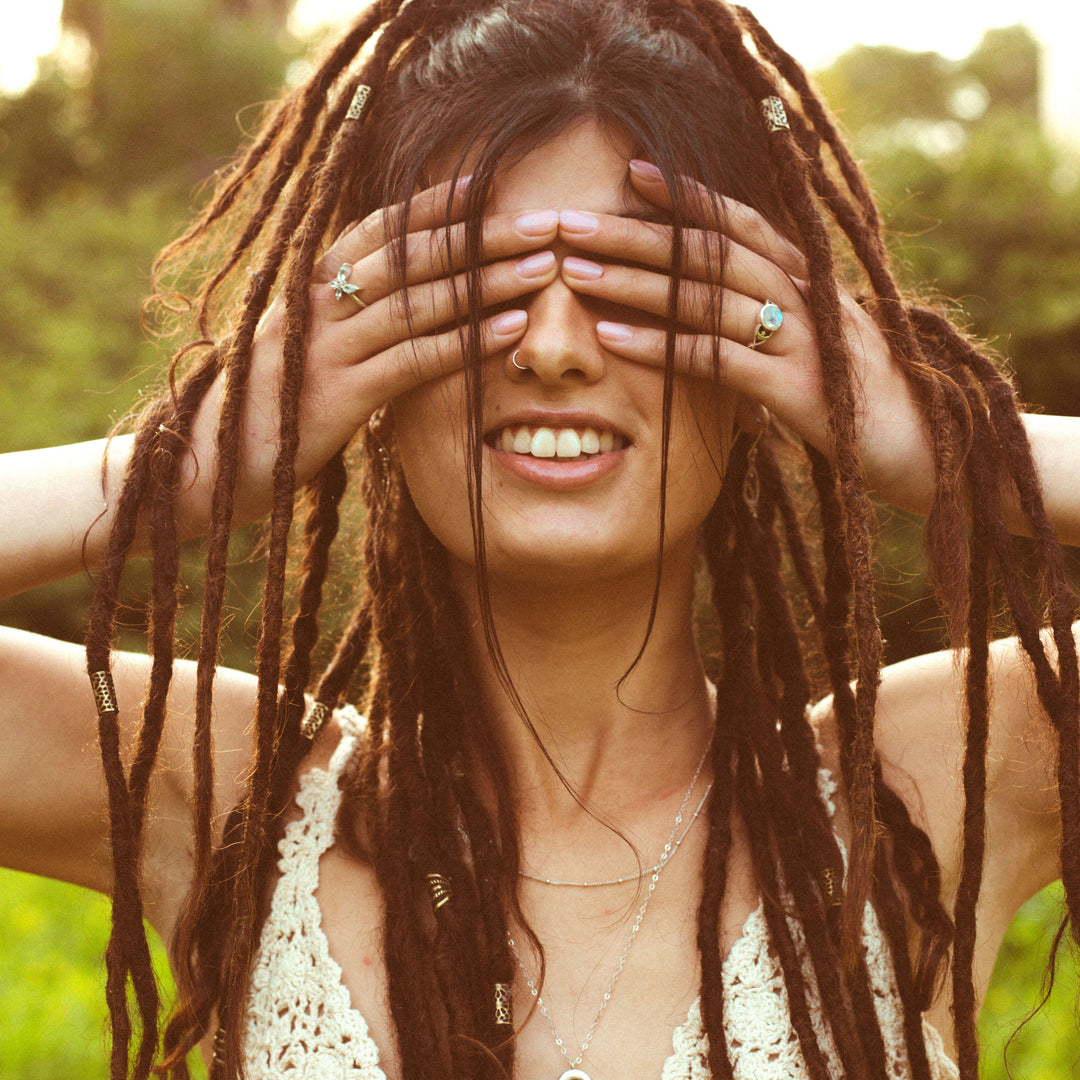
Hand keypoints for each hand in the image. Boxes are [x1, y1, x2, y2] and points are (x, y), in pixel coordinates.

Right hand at [185, 178, 558, 525]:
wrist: (196, 469)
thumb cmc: (254, 415)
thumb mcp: (295, 355)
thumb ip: (337, 325)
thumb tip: (389, 310)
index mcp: (305, 289)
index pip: (377, 231)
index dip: (433, 206)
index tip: (486, 189)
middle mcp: (315, 307)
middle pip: (410, 256)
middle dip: (480, 236)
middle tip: (542, 222)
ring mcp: (324, 349)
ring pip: (419, 302)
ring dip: (487, 282)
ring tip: (544, 268)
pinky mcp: (336, 397)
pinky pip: (414, 360)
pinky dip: (467, 342)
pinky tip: (511, 331)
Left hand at [554, 160, 936, 513]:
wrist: (930, 452)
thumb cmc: (864, 403)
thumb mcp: (817, 350)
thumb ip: (773, 326)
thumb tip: (719, 321)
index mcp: (810, 282)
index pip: (741, 224)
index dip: (687, 196)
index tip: (631, 173)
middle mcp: (808, 298)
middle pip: (713, 251)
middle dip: (639, 233)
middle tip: (573, 223)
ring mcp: (806, 341)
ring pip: (711, 297)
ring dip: (639, 284)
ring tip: (578, 275)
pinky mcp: (801, 390)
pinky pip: (720, 359)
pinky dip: (664, 346)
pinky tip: (615, 340)